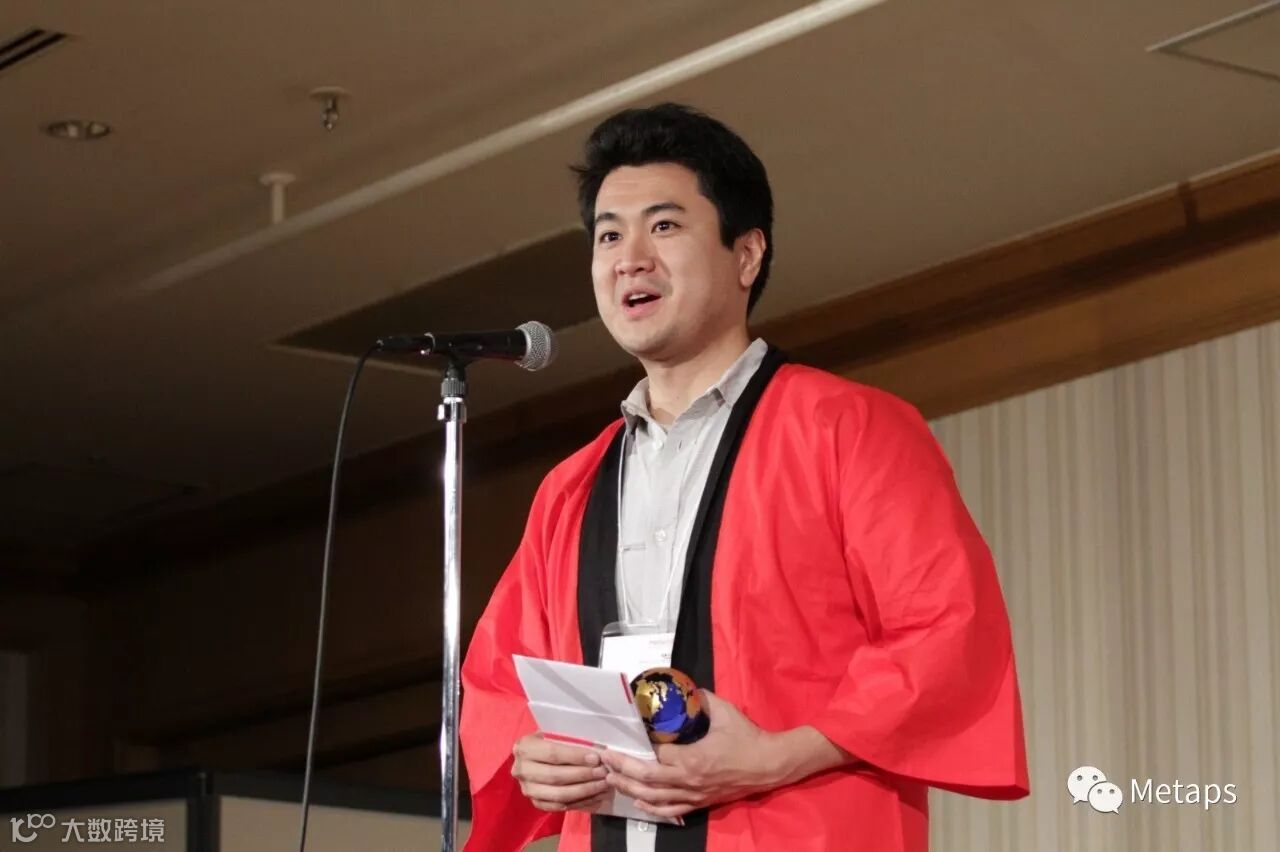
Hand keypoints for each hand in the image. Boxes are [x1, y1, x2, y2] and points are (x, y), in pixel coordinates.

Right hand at [511, 733, 612, 812]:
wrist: (533, 757)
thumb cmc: (547, 741)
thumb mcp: (552, 734)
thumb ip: (568, 740)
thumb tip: (595, 751)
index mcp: (525, 748)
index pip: (553, 754)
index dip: (575, 757)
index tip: (596, 758)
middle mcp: (521, 770)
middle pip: (556, 776)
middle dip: (583, 775)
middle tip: (603, 773)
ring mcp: (528, 789)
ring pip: (559, 795)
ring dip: (585, 791)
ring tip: (603, 785)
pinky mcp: (536, 803)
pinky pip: (560, 807)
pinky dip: (580, 803)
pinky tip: (596, 797)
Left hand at [599, 690, 783, 818]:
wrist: (769, 765)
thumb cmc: (747, 738)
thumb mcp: (725, 711)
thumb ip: (702, 699)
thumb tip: (686, 689)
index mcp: (693, 757)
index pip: (656, 756)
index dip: (637, 749)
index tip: (621, 740)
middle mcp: (689, 780)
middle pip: (647, 779)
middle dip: (622, 769)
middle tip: (604, 758)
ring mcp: (694, 795)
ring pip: (654, 798)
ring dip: (630, 789)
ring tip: (611, 778)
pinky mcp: (700, 803)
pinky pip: (671, 810)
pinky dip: (652, 808)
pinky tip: (638, 802)